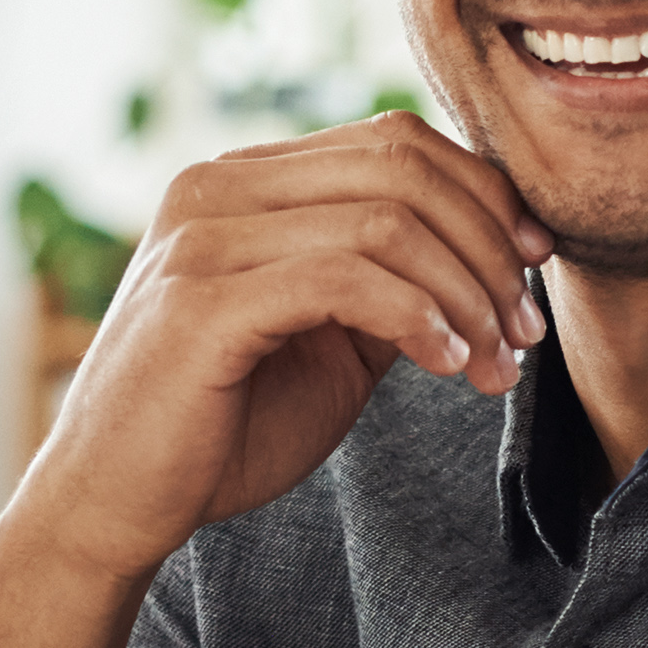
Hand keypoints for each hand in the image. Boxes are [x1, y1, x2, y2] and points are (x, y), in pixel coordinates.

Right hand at [14, 115, 550, 587]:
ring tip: (494, 364)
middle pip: (400, 166)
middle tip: (524, 330)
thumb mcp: (329, 343)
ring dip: (465, 294)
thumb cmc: (218, 429)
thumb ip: (390, 286)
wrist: (111, 505)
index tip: (536, 267)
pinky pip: (343, 278)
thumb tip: (492, 254)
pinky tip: (446, 366)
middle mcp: (216, 185)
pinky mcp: (200, 300)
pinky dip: (416, 317)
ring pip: (385, 220)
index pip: (393, 142)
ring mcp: (202, 236)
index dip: (484, 194)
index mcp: (244, 181)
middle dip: (488, 246)